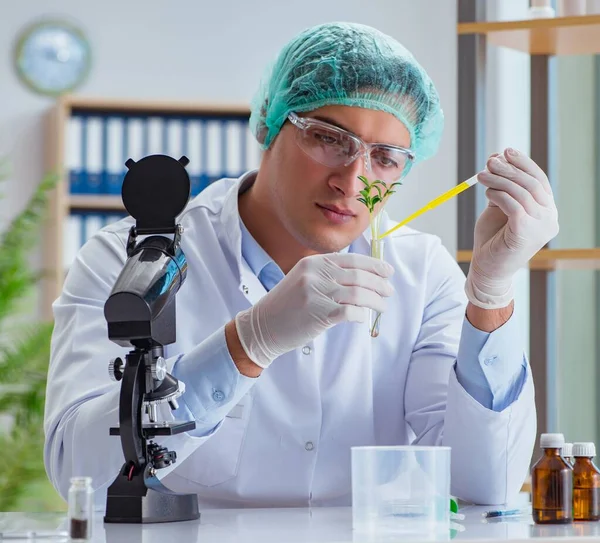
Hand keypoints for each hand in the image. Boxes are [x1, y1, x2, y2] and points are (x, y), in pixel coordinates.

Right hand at [234, 253, 394, 367]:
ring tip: (383, 306)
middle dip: (379, 284)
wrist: (263, 326)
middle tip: (389, 291)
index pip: (352, 259)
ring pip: (358, 293)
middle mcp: (316, 274)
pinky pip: (350, 312)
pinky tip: (363, 318)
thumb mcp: (304, 279)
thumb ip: (328, 274)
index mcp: (314, 262)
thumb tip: (362, 275)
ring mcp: (316, 293)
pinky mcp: (318, 313)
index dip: (374, 265)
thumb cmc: (287, 305)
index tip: (388, 272)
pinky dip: (360, 315)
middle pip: (359, 276)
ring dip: (375, 301)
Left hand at [465, 148, 558, 308]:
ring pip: (522, 192)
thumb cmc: (493, 239)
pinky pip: (513, 205)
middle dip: (509, 169)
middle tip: (490, 161)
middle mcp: (550, 218)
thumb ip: (501, 186)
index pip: (539, 180)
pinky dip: (498, 194)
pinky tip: (487, 193)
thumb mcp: (498, 208)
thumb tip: (496, 156)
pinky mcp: (526, 232)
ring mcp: (541, 226)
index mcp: (547, 210)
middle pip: (531, 184)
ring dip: (500, 180)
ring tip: (481, 175)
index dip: (523, 163)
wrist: (487, 269)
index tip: (505, 151)